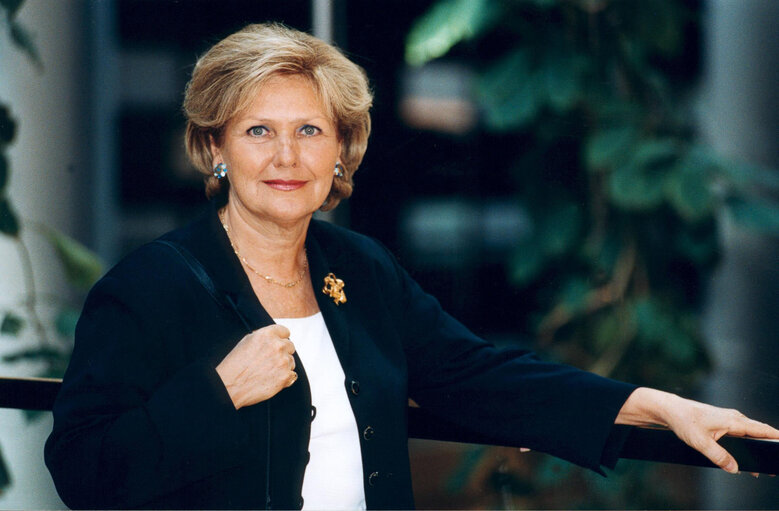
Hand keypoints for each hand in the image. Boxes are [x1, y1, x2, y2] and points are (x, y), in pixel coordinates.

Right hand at [216, 324, 297, 408]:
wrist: (230, 387)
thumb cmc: (235, 365)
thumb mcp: (246, 342)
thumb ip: (264, 337)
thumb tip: (276, 337)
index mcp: (267, 334)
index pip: (285, 332)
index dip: (280, 339)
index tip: (277, 346)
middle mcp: (277, 346)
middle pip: (290, 346)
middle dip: (282, 353)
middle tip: (269, 361)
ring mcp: (283, 361)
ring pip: (291, 361)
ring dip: (283, 366)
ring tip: (267, 372)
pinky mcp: (286, 376)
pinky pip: (292, 375)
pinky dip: (285, 378)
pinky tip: (271, 380)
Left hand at [616, 387, 778, 472]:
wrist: (671, 410)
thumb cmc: (685, 421)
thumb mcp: (700, 442)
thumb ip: (719, 456)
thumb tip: (735, 469)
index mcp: (734, 421)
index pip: (763, 430)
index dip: (776, 439)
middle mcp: (735, 418)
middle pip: (760, 434)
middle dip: (769, 448)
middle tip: (772, 466)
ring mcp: (729, 420)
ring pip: (750, 435)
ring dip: (756, 449)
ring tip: (761, 469)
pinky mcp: (723, 423)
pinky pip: (741, 434)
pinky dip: (746, 445)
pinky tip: (744, 461)